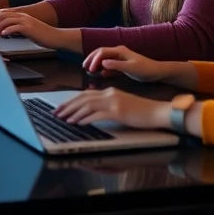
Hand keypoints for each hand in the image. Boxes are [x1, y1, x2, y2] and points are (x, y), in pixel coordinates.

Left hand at [0, 10, 70, 49]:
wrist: (56, 36)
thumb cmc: (41, 35)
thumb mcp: (26, 30)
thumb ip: (15, 28)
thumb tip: (4, 31)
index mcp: (19, 15)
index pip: (0, 13)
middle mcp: (21, 15)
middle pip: (1, 14)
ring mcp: (26, 21)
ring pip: (6, 19)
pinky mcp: (30, 28)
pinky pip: (16, 27)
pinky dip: (7, 30)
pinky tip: (2, 35)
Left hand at [53, 87, 168, 128]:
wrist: (156, 112)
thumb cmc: (141, 111)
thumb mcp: (121, 104)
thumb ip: (107, 104)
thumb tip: (91, 111)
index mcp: (110, 91)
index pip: (85, 94)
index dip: (71, 100)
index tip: (62, 107)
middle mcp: (110, 94)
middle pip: (83, 98)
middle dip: (68, 106)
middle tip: (57, 113)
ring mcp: (114, 102)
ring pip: (87, 105)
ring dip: (74, 113)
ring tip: (64, 119)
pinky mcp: (118, 111)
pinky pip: (97, 115)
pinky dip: (85, 119)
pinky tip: (78, 123)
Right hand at [82, 45, 164, 81]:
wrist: (158, 72)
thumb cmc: (146, 70)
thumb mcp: (131, 68)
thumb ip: (116, 65)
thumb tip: (102, 64)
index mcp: (120, 51)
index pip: (102, 52)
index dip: (94, 60)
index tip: (90, 69)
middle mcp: (119, 52)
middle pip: (101, 52)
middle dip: (92, 59)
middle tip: (84, 67)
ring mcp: (120, 57)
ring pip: (104, 58)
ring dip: (96, 63)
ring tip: (89, 70)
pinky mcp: (122, 64)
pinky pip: (109, 64)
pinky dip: (103, 68)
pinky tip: (100, 74)